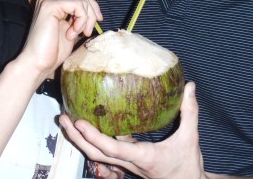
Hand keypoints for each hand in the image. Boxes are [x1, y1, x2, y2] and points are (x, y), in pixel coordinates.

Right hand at [18, 0, 101, 77]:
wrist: (38, 64)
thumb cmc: (53, 52)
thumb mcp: (72, 31)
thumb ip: (78, 19)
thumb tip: (95, 11)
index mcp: (54, 6)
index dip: (93, 8)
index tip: (99, 21)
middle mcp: (49, 0)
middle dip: (92, 12)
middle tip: (87, 32)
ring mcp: (48, 1)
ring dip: (86, 19)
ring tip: (78, 34)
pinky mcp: (49, 5)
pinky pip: (77, 5)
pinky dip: (81, 19)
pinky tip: (73, 33)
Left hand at [59, 82, 205, 178]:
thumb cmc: (187, 165)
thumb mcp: (190, 139)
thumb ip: (189, 112)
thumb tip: (190, 86)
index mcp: (141, 156)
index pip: (112, 149)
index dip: (94, 137)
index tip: (79, 122)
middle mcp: (128, 163)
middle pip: (95, 154)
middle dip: (76, 137)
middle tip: (63, 118)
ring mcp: (126, 164)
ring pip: (97, 155)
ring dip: (81, 139)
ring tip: (68, 120)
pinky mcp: (127, 162)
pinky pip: (106, 152)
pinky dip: (94, 140)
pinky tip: (89, 124)